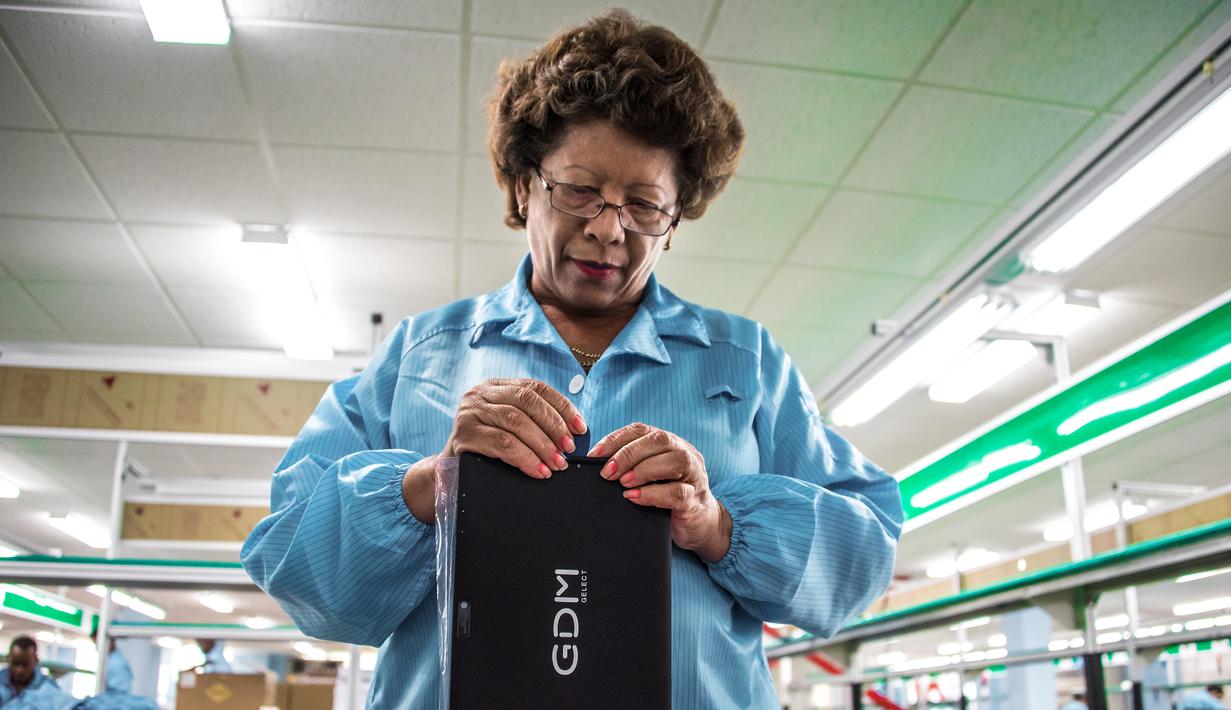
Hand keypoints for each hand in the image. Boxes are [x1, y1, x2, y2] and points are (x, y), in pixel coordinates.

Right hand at [402, 379, 586, 523]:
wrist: (449, 473)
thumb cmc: (487, 451)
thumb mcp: (509, 428)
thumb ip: (533, 422)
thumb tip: (575, 432)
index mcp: (496, 386)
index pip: (535, 387)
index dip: (562, 406)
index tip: (581, 427)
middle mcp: (480, 393)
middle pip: (526, 401)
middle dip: (553, 426)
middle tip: (569, 450)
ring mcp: (469, 413)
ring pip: (515, 422)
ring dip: (542, 444)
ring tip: (557, 464)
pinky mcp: (463, 435)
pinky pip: (502, 444)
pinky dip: (525, 458)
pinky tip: (538, 470)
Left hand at [588, 423, 731, 561]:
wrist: (699, 525)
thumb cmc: (668, 497)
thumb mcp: (650, 476)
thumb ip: (631, 466)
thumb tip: (596, 465)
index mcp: (670, 444)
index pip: (641, 430)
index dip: (616, 439)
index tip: (595, 455)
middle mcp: (685, 453)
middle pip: (659, 440)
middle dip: (628, 454)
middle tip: (607, 472)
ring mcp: (695, 476)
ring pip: (675, 460)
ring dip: (643, 469)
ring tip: (622, 482)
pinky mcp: (696, 501)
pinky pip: (678, 492)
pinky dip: (653, 493)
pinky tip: (634, 497)